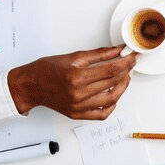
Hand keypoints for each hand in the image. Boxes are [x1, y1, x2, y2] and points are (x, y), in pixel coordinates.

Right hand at [7, 46, 136, 119]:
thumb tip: (118, 50)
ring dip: (123, 87)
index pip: (111, 69)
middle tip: (131, 63)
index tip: (133, 57)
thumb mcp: (73, 56)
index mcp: (76, 76)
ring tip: (125, 77)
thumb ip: (99, 54)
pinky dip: (112, 105)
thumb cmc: (47, 70)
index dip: (126, 62)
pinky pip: (102, 114)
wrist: (30, 86)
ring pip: (112, 98)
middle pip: (113, 82)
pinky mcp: (77, 114)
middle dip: (127, 71)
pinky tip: (114, 95)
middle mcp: (78, 93)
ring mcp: (79, 106)